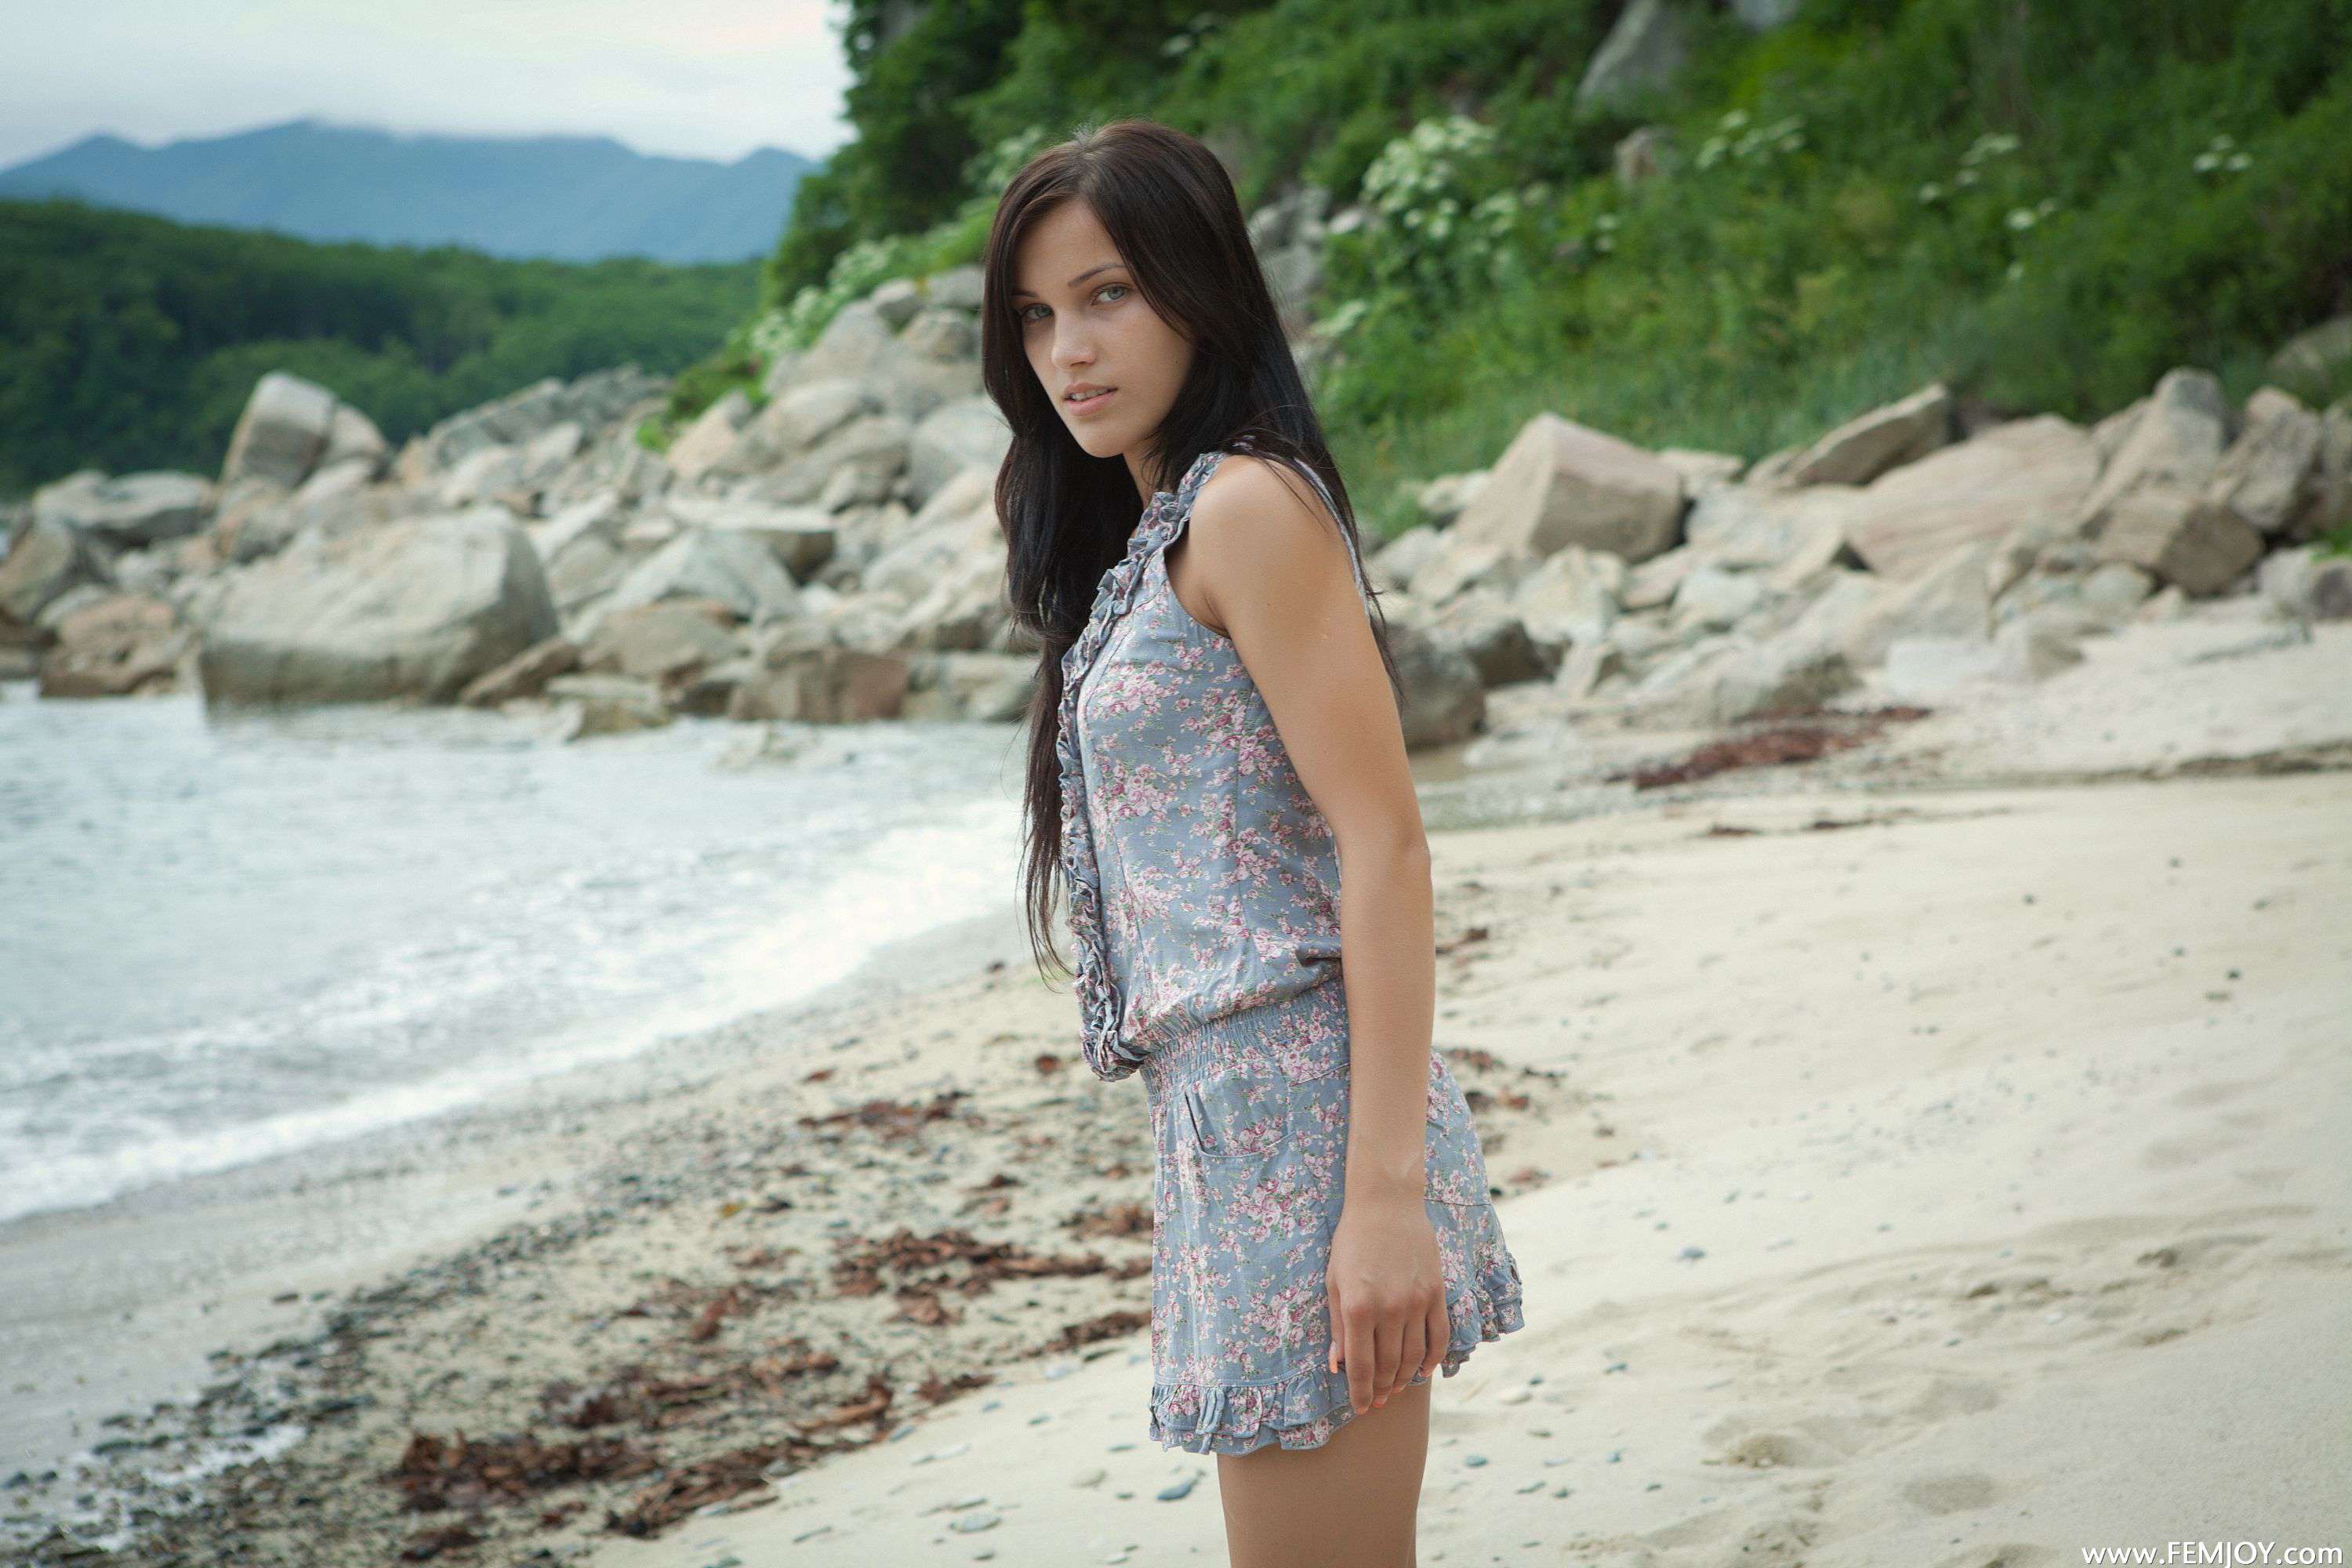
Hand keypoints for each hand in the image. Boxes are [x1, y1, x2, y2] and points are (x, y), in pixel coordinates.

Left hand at [1324, 1195, 1449, 1415]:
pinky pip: (1439, 1337)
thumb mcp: (1334, 1282)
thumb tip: (1339, 1366)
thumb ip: (1338, 1327)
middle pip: (1388, 1366)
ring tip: (1396, 1389)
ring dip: (1404, 1379)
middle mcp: (1390, 1309)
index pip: (1361, 1366)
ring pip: (1414, 1357)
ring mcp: (1417, 1302)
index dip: (1360, 1392)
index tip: (1361, 1408)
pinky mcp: (1436, 1293)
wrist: (1386, 1204)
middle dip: (1381, 1389)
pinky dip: (1433, 1360)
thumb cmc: (1352, 1242)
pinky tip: (1423, 1370)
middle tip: (1378, 1401)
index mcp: (1358, 1307)